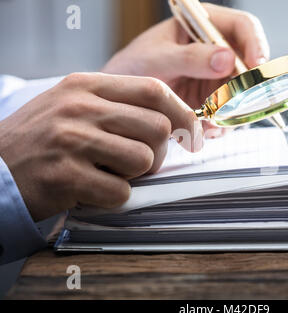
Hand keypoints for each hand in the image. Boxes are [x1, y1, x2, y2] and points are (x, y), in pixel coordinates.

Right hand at [0, 73, 202, 220]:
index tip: (191, 135)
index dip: (182, 114)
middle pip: (158, 127)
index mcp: (87, 85)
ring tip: (107, 173)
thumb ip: (120, 107)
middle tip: (138, 163)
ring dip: (134, 175)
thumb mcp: (75, 106)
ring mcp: (71, 140)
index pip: (154, 90)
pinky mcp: (66, 176)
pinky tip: (91, 190)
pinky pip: (121, 191)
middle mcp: (80, 107)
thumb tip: (175, 123)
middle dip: (158, 153)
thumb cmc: (43, 140)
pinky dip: (113, 197)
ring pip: (144, 159)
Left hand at [102, 3, 269, 137]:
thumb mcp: (156, 59)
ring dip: (235, 109)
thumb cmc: (132, 68)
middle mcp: (215, 51)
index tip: (256, 66)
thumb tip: (227, 58)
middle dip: (248, 85)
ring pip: (243, 92)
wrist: (119, 99)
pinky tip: (208, 130)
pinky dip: (223, 123)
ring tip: (216, 123)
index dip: (255, 44)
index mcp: (203, 26)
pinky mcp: (213, 101)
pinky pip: (230, 112)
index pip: (242, 27)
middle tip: (240, 103)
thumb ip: (189, 57)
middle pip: (248, 63)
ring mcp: (215, 77)